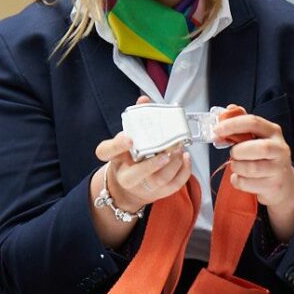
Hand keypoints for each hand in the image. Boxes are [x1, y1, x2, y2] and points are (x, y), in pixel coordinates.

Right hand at [94, 96, 192, 212]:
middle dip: (152, 164)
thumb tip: (144, 100)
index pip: (107, 152)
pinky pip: (174, 185)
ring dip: (173, 165)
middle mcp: (127, 176)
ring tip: (179, 149)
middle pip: (135, 175)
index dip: (117, 145)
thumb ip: (137, 119)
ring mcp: (144, 186)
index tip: (129, 138)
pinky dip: (183, 171)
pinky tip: (186, 157)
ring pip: (158, 180)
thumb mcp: (128, 139)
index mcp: (115, 159)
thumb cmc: (130, 157)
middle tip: (166, 151)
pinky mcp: (160, 193)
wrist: (131, 185)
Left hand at [213, 111, 293, 240]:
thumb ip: (242, 124)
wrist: (283, 182)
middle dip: (238, 152)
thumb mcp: (257, 137)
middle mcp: (280, 148)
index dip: (232, 125)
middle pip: (258, 148)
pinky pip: (247, 183)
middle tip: (233, 153)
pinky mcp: (274, 186)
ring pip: (251, 168)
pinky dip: (238, 181)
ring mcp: (279, 168)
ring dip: (237, 167)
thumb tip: (228, 110)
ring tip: (238, 166)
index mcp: (273, 131)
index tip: (217, 130)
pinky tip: (242, 178)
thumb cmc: (265, 157)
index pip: (253, 122)